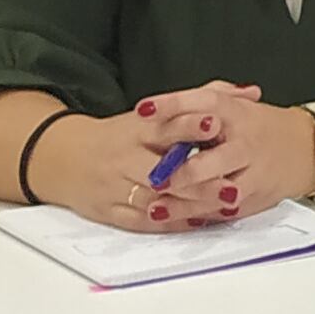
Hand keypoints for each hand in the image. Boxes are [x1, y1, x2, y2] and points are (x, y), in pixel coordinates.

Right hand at [25, 89, 243, 230]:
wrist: (63, 158)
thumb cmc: (119, 136)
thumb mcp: (153, 113)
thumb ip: (202, 99)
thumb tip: (250, 91)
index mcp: (136, 129)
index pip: (164, 125)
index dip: (189, 125)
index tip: (214, 123)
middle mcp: (124, 157)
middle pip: (161, 170)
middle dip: (196, 178)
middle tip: (231, 184)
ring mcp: (115, 186)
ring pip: (154, 199)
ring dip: (189, 204)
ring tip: (221, 205)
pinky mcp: (109, 210)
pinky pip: (141, 220)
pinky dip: (170, 222)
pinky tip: (197, 221)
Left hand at [155, 86, 314, 225]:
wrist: (308, 148)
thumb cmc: (261, 127)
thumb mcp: (235, 106)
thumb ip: (197, 106)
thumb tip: (154, 111)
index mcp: (237, 113)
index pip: (204, 103)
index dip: (173, 105)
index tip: (144, 110)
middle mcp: (246, 143)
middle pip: (217, 159)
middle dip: (186, 172)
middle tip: (158, 178)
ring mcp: (254, 173)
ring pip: (220, 193)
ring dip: (187, 204)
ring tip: (156, 208)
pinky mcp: (255, 197)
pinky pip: (224, 210)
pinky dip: (199, 215)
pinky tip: (176, 218)